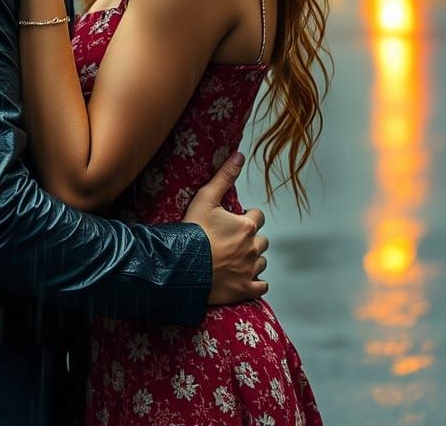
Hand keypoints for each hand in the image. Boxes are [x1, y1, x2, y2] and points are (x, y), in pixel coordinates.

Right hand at [183, 152, 269, 305]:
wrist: (183, 266)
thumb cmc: (193, 232)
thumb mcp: (206, 198)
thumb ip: (224, 176)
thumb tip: (239, 155)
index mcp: (246, 226)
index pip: (259, 217)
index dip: (248, 217)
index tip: (237, 220)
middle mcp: (252, 248)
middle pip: (262, 241)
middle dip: (251, 239)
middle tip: (233, 240)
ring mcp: (249, 270)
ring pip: (261, 262)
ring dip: (253, 260)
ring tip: (235, 258)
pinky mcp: (245, 290)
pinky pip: (261, 286)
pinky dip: (256, 283)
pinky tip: (244, 279)